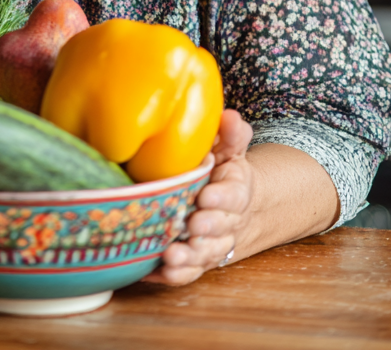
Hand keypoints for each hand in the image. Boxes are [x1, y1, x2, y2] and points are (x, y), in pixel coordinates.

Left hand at [143, 108, 253, 285]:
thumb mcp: (230, 150)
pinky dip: (174, 275)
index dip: (221, 199)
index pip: (233, 196)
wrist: (234, 205)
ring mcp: (212, 243)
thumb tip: (229, 116)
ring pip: (204, 255)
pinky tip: (154, 272)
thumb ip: (231, 135)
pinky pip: (189, 272)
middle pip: (219, 229)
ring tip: (171, 256)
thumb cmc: (222, 171)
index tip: (206, 196)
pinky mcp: (197, 259)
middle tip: (191, 224)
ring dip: (189, 257)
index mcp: (235, 192)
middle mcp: (226, 222)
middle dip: (205, 228)